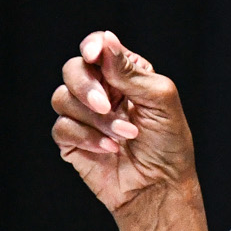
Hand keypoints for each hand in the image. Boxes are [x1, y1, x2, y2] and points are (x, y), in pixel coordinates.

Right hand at [50, 33, 217, 230]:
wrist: (160, 188)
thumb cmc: (168, 146)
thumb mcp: (160, 100)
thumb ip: (130, 72)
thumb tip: (106, 41)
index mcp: (124, 75)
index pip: (99, 48)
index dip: (92, 46)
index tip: (94, 54)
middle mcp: (102, 91)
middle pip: (73, 69)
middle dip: (87, 86)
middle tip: (106, 105)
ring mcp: (84, 115)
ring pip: (62, 98)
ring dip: (96, 118)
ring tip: (124, 135)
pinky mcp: (72, 140)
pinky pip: (62, 127)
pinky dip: (87, 137)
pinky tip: (110, 148)